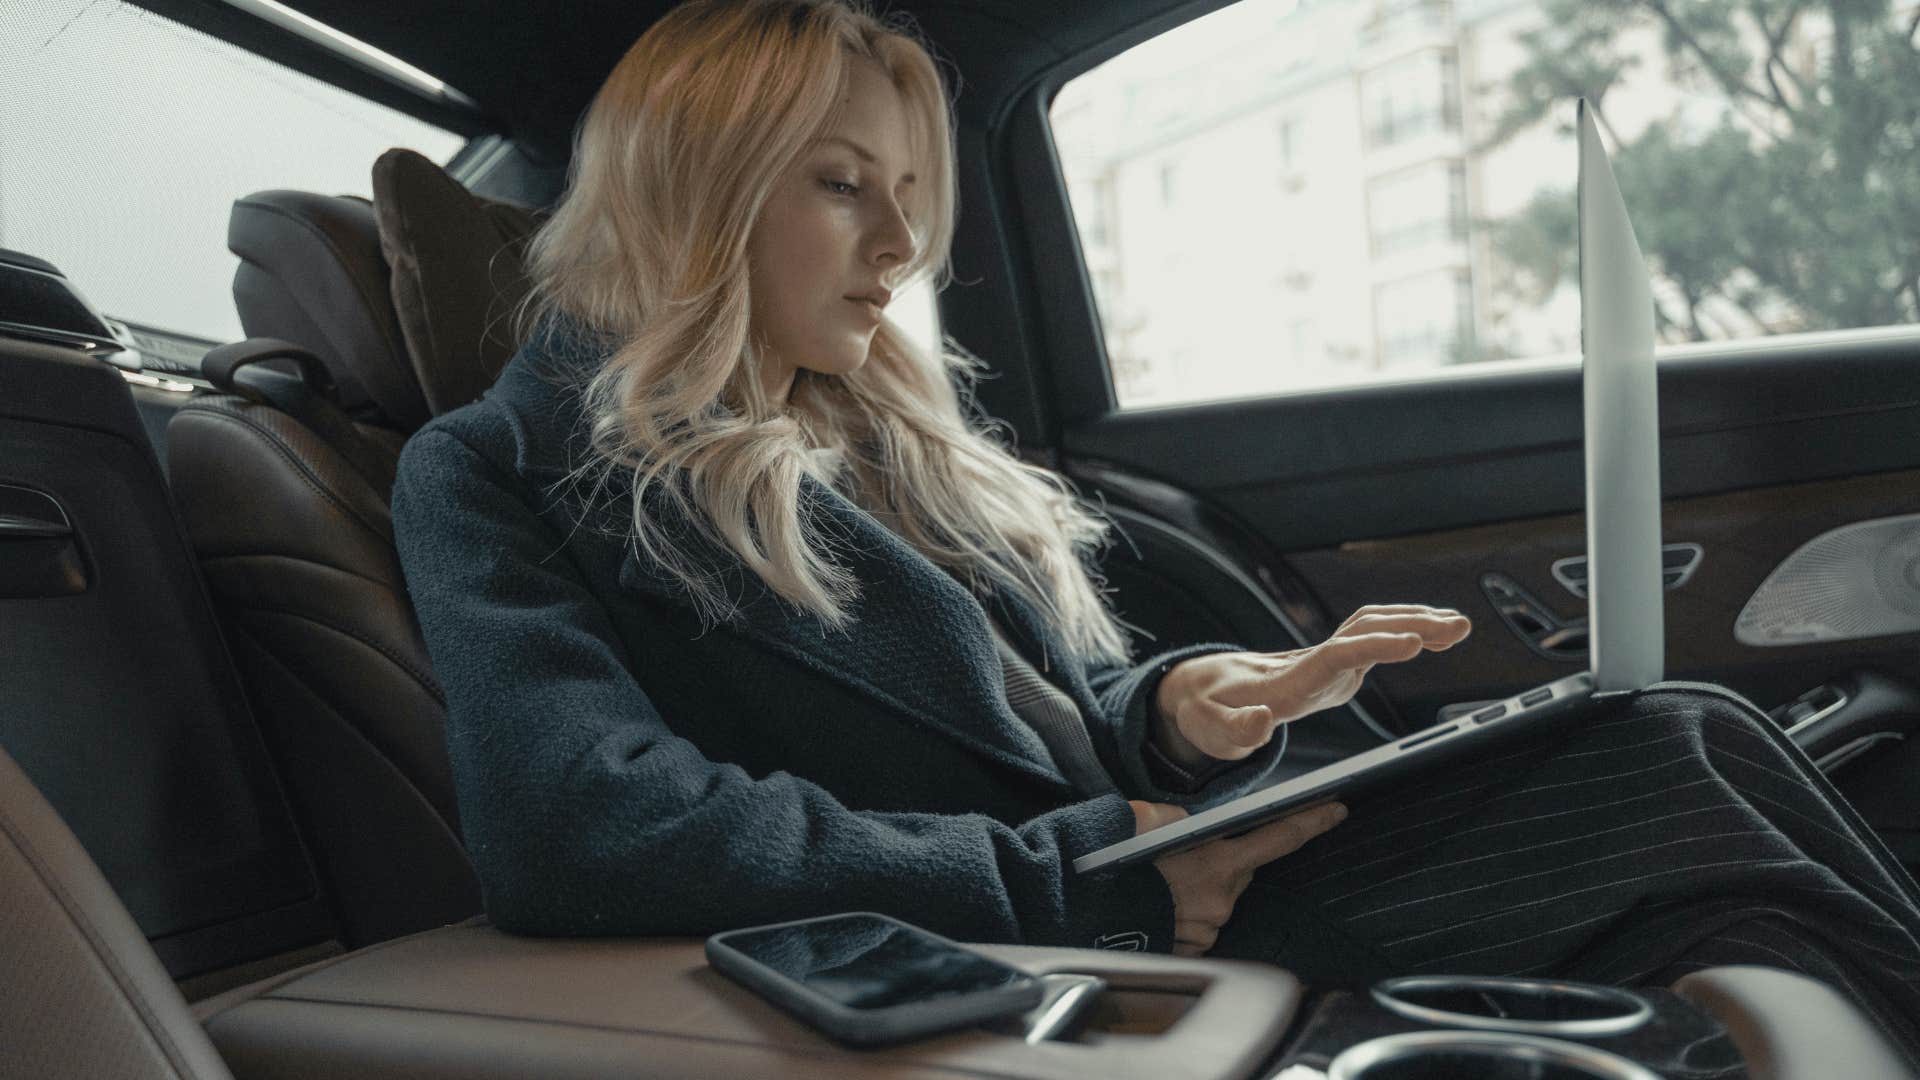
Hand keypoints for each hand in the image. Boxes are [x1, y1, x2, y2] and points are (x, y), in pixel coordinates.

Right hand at [1128, 799, 1347, 955]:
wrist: (1077, 912)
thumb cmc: (1107, 866)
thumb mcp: (1141, 819)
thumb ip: (1176, 818)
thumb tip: (1188, 825)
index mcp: (1216, 862)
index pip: (1279, 837)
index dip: (1313, 821)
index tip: (1338, 809)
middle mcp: (1222, 899)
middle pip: (1242, 869)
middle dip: (1225, 857)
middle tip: (1183, 853)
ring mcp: (1209, 928)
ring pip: (1219, 896)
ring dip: (1200, 885)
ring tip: (1157, 881)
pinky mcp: (1194, 948)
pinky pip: (1201, 921)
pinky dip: (1185, 908)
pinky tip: (1157, 903)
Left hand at [1155, 604, 1470, 763]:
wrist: (1204, 688)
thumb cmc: (1206, 711)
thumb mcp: (1209, 729)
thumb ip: (1233, 731)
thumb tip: (1260, 722)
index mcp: (1288, 680)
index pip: (1337, 655)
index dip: (1374, 647)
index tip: (1411, 645)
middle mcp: (1312, 662)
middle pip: (1363, 631)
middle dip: (1410, 625)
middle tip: (1455, 628)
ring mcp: (1325, 661)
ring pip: (1372, 627)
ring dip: (1415, 620)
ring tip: (1460, 626)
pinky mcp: (1334, 665)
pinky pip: (1374, 637)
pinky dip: (1407, 630)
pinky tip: (1438, 635)